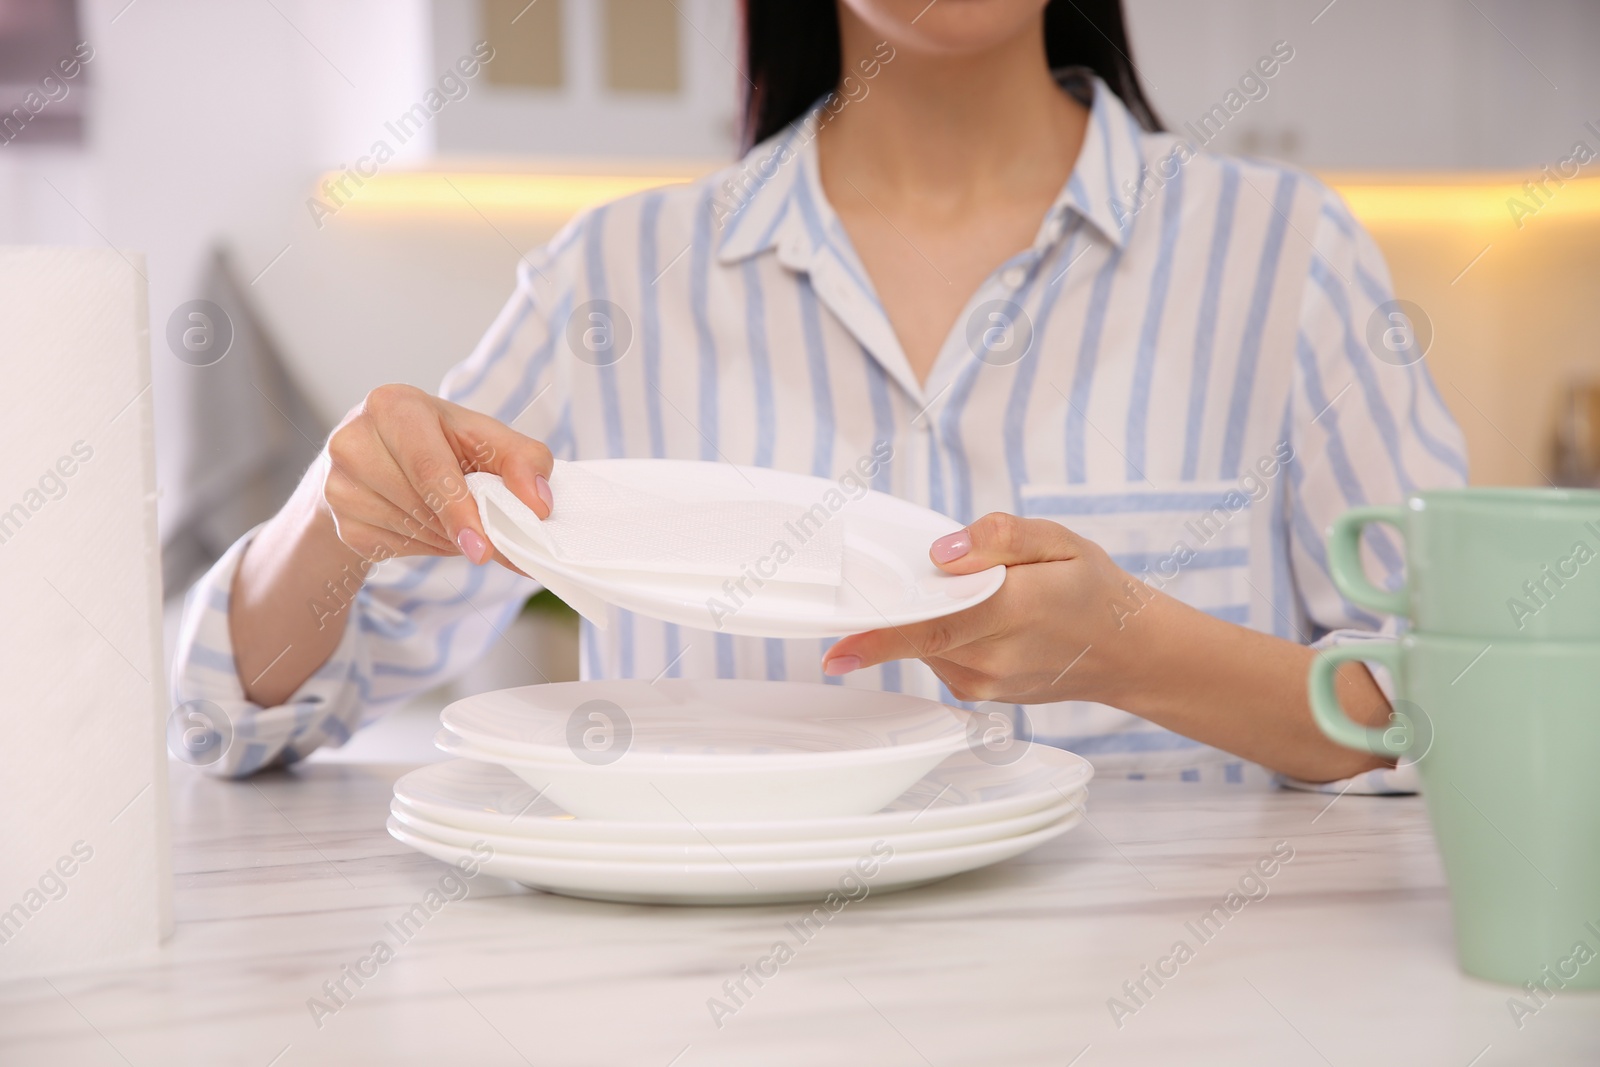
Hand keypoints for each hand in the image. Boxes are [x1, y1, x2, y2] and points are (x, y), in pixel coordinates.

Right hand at [320, 383, 552, 567]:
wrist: (380, 460)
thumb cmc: (441, 443)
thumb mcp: (485, 437)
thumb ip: (523, 460)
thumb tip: (538, 505)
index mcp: (393, 405)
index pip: (429, 468)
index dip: (461, 511)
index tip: (485, 549)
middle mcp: (353, 439)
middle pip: (420, 504)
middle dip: (460, 526)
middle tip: (485, 533)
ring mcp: (337, 482)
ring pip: (406, 531)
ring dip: (443, 538)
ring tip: (452, 517)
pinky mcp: (338, 520)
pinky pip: (390, 549)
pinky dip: (421, 546)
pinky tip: (424, 524)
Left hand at [821, 512, 1149, 704]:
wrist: (1130, 652)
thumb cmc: (1093, 590)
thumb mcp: (1058, 541)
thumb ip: (999, 538)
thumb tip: (941, 554)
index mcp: (1013, 610)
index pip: (934, 626)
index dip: (880, 638)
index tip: (835, 653)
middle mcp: (995, 657)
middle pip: (919, 634)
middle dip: (896, 608)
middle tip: (888, 583)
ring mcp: (988, 682)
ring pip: (927, 646)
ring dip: (928, 617)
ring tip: (977, 594)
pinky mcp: (983, 693)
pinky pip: (940, 658)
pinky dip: (943, 635)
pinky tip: (977, 617)